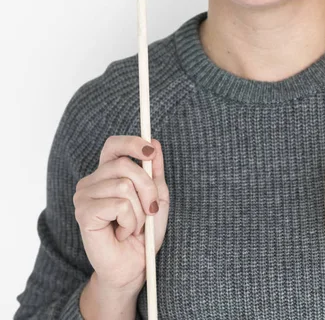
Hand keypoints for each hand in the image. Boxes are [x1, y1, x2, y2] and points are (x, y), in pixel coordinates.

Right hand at [73, 136, 169, 291]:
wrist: (133, 266)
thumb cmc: (143, 233)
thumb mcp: (156, 197)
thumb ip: (154, 171)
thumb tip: (155, 143)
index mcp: (107, 173)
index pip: (114, 145)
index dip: (132, 143)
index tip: (151, 151)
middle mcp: (91, 181)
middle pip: (125, 165)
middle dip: (147, 188)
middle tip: (150, 210)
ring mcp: (84, 196)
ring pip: (124, 185)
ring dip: (139, 211)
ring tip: (133, 226)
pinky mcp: (84, 212)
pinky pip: (119, 204)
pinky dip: (130, 221)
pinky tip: (122, 233)